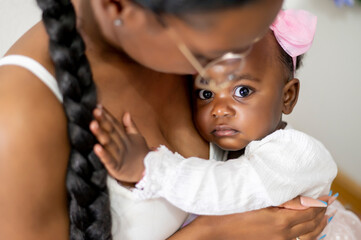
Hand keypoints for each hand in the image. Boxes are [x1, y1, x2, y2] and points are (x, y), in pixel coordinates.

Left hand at [90, 106, 148, 182]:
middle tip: (95, 111)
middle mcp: (122, 145)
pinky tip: (96, 147)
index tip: (98, 106)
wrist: (148, 173)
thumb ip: (130, 126)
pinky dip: (103, 154)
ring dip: (101, 134)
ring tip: (93, 125)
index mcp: (125, 137)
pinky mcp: (117, 168)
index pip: (115, 124)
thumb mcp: (137, 138)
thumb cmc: (140, 155)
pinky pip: (109, 160)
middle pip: (111, 131)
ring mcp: (119, 156)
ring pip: (109, 143)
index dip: (107, 115)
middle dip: (103, 121)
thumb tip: (126, 113)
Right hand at [171, 195, 336, 239]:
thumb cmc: (231, 212)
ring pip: (307, 236)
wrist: (215, 231)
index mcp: (281, 221)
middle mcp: (283, 234)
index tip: (325, 194)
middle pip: (311, 224)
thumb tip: (309, 199)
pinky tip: (307, 231)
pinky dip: (308, 235)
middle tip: (327, 202)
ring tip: (322, 217)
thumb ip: (286, 200)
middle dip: (321, 213)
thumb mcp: (258, 200)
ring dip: (318, 226)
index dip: (320, 202)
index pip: (310, 211)